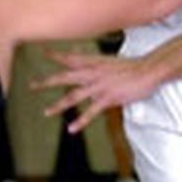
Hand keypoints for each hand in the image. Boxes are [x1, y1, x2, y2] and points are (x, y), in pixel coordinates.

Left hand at [31, 49, 159, 132]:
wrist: (149, 71)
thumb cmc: (134, 66)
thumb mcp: (112, 61)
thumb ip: (97, 63)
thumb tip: (86, 64)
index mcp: (95, 62)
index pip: (71, 58)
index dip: (56, 55)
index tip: (43, 53)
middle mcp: (93, 73)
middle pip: (65, 77)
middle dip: (47, 81)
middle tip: (32, 85)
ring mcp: (100, 86)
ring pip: (74, 96)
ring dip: (58, 105)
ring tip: (46, 112)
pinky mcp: (108, 98)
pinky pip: (91, 112)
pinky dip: (80, 121)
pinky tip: (72, 129)